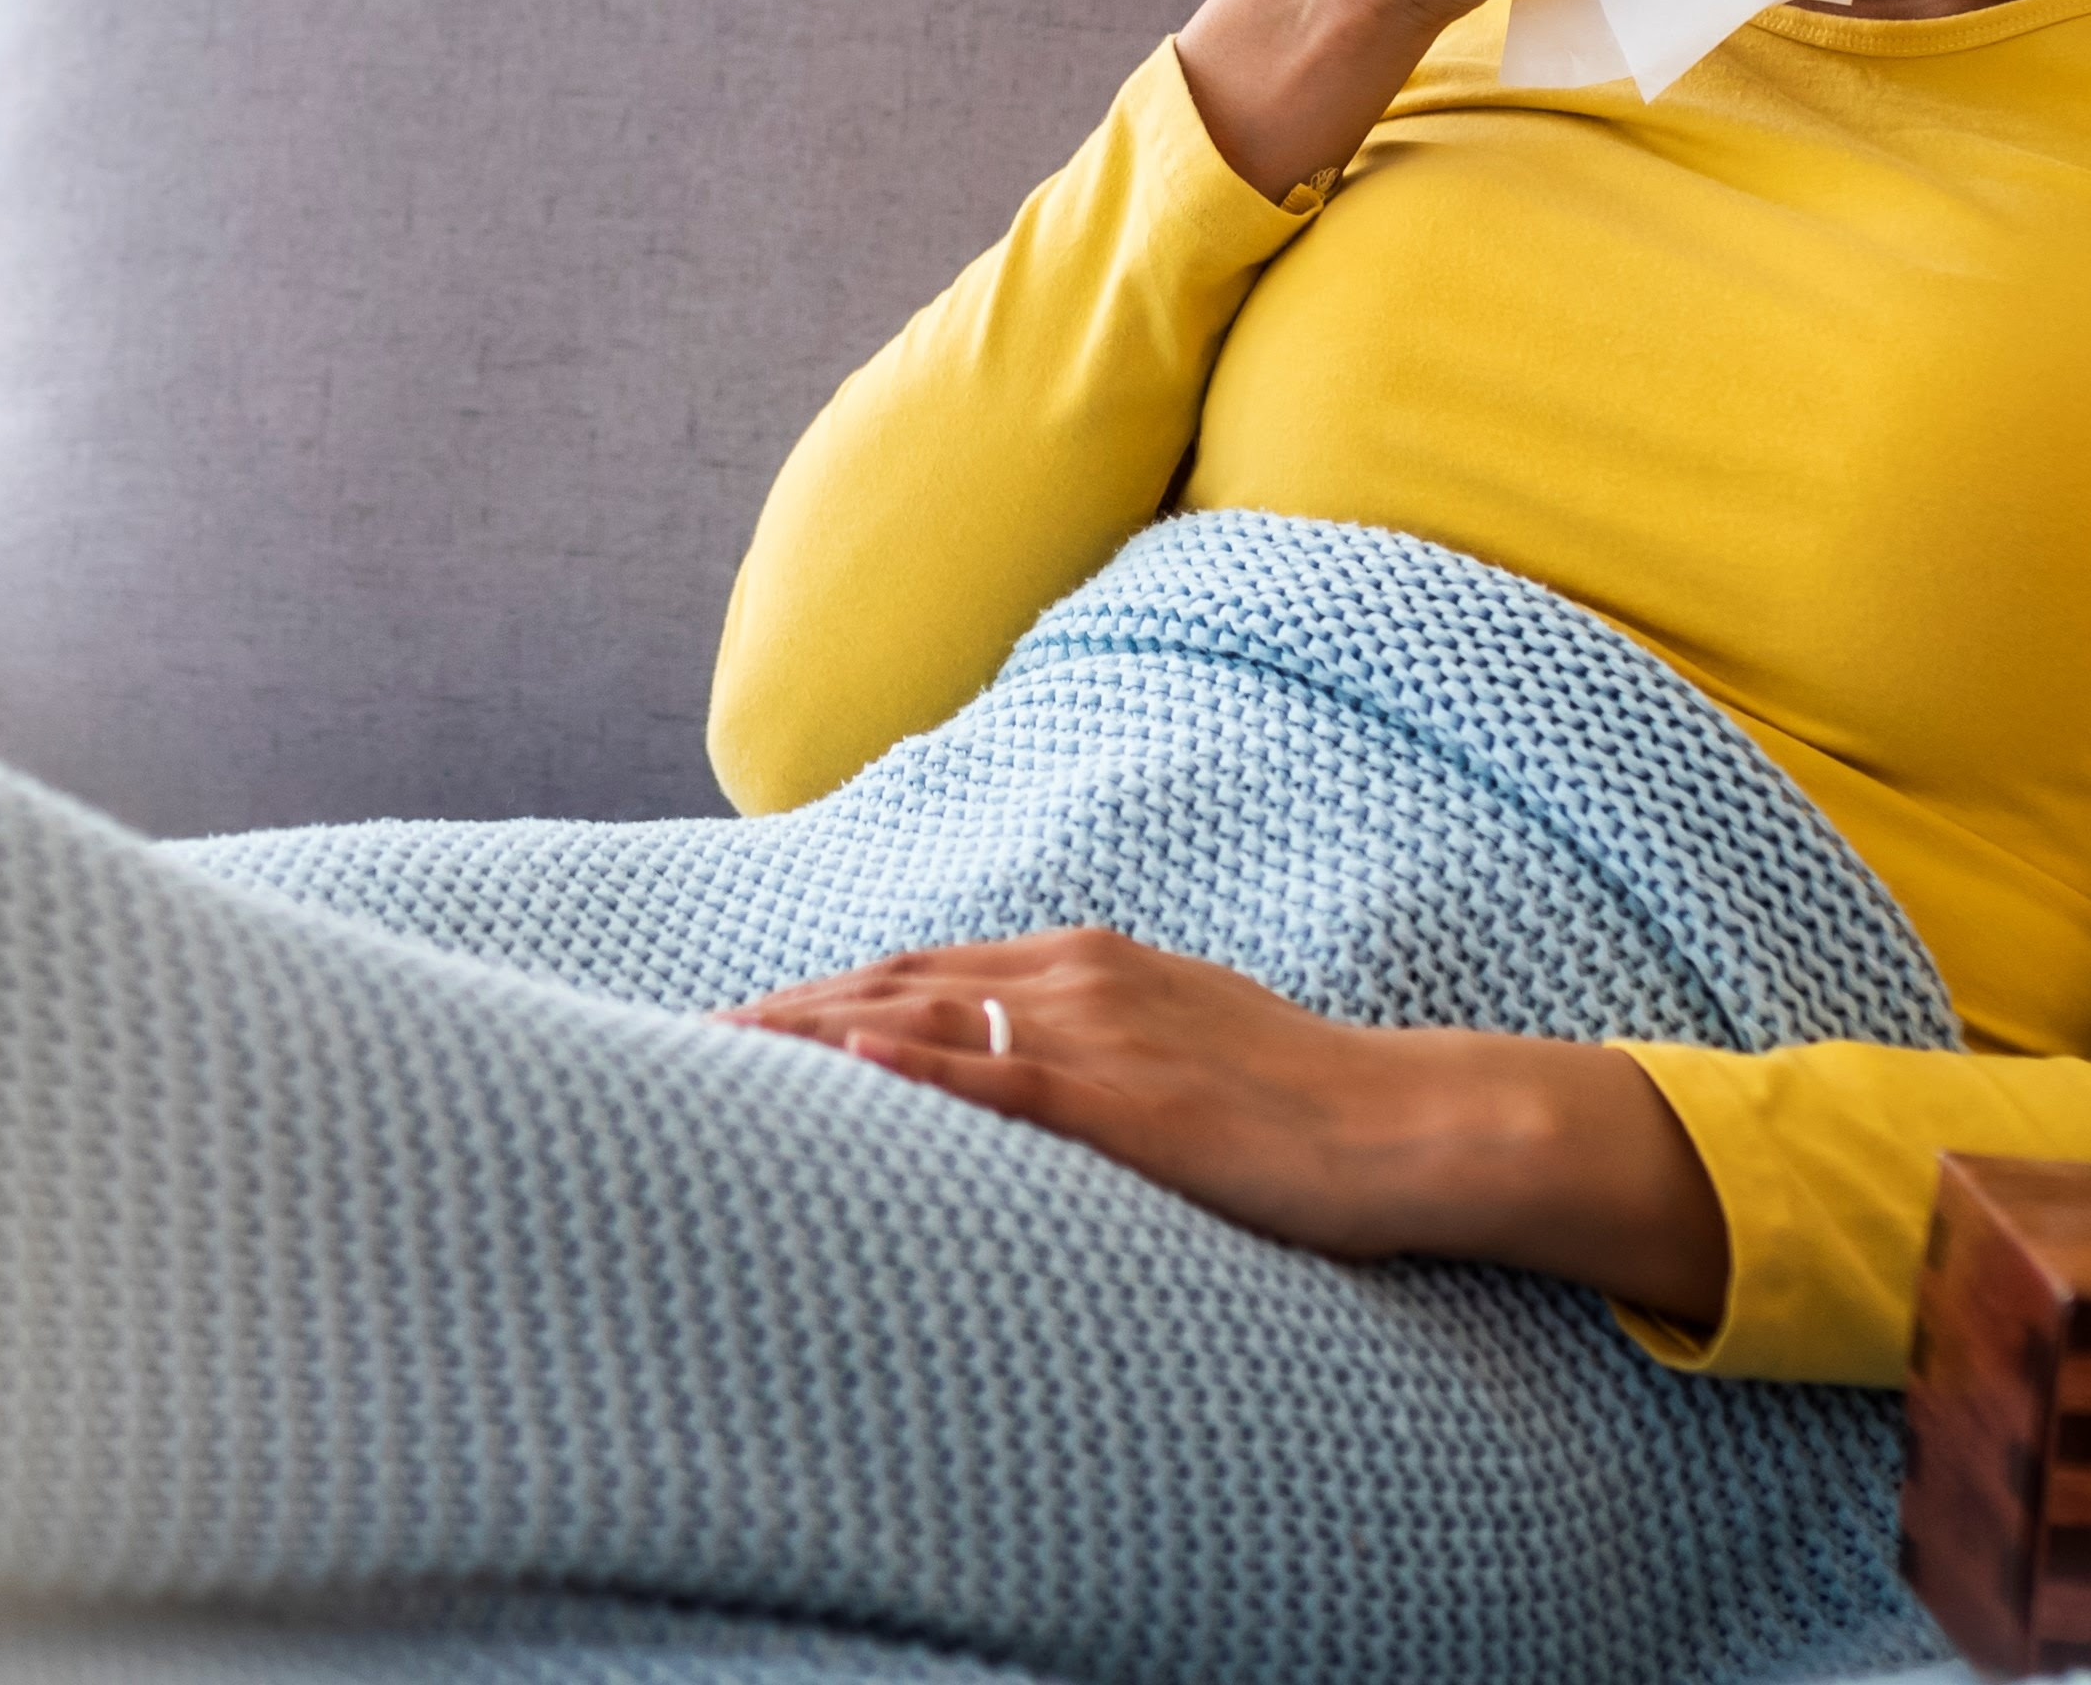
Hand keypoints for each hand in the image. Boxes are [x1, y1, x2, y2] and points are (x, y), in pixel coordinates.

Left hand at [719, 927, 1736, 1325]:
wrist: (1408, 1124)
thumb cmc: (1303, 1108)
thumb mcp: (1181, 1055)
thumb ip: (1095, 1059)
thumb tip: (1020, 1089)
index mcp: (1088, 966)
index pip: (921, 973)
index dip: (824, 995)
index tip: (740, 1026)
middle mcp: (1077, 977)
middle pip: (894, 982)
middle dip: (786, 1011)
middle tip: (682, 1048)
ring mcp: (1099, 1032)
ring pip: (923, 1018)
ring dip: (812, 1035)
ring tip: (716, 1060)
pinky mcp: (1126, 1099)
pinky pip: (998, 1078)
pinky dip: (913, 1067)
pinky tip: (845, 1068)